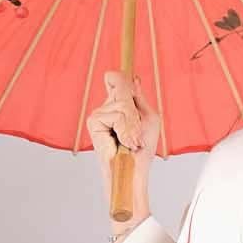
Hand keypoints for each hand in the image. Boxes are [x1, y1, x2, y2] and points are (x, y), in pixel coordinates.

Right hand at [86, 72, 160, 215]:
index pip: (116, 79)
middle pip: (121, 86)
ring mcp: (100, 113)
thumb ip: (139, 98)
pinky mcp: (94, 121)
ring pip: (120, 103)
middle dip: (134, 108)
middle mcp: (108, 106)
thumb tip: (133, 77)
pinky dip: (124, 128)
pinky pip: (115, 114)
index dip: (119, 75)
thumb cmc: (142, 149)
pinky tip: (123, 141)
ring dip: (132, 123)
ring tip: (131, 140)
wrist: (134, 169)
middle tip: (137, 131)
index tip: (122, 73)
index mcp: (121, 104)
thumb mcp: (148, 118)